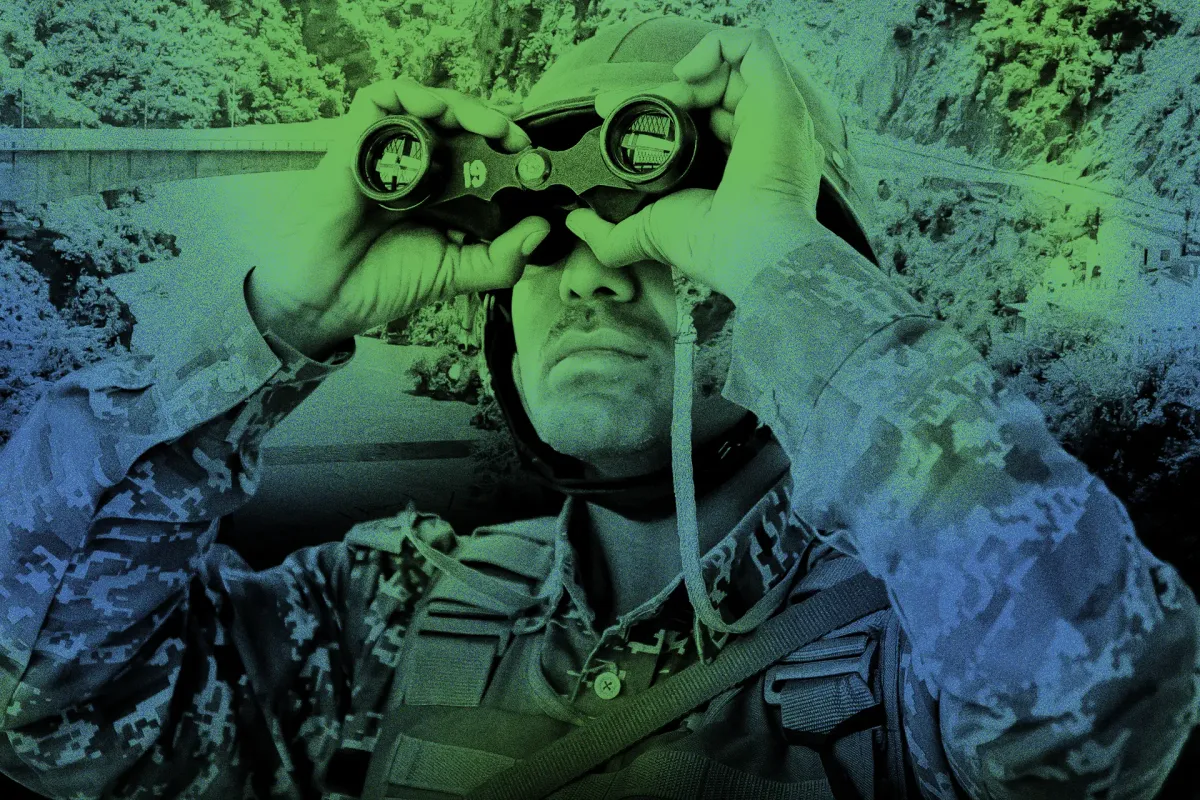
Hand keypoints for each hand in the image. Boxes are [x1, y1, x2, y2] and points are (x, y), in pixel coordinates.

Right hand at [247, 78, 549, 358]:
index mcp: (445, 191)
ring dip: (463, 104)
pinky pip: (381, 97)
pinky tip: (433, 107)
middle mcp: (419, 165)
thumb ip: (502, 257)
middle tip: (515, 138)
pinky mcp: (356, 139)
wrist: (331, 296)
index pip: (483, 153)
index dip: (510, 148)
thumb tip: (542, 229)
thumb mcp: (457, 272)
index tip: (534, 158)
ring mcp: (388, 150)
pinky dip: (410, 93)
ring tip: (487, 124)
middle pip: (461, 122)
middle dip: (494, 121)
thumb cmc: (386, 282)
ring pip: (429, 103)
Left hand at [563, 28, 825, 303]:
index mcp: (736, 166)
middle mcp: (758, 137)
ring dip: (682, 75)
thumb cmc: (709, 246)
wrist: (744, 247)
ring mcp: (771, 115)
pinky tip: (685, 77)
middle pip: (706, 93)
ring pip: (725, 69)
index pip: (696, 121)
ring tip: (653, 97)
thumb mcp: (646, 233)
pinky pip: (753, 47)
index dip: (654, 110)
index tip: (609, 113)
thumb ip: (609, 235)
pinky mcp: (778, 96)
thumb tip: (574, 222)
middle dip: (657, 92)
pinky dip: (715, 49)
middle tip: (611, 104)